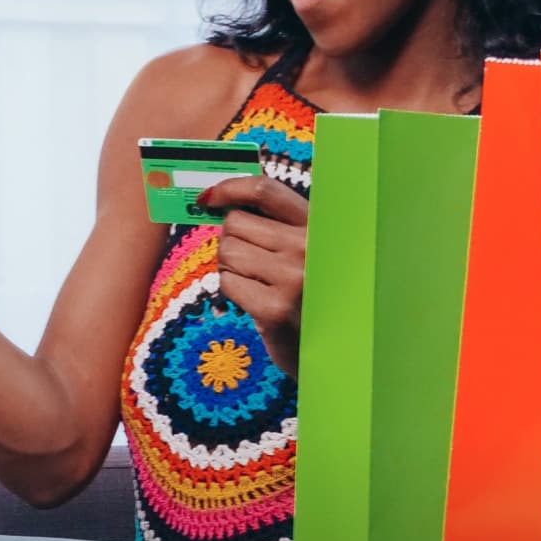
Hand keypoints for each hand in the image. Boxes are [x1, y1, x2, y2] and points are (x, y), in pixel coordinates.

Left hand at [203, 176, 308, 377]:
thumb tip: (216, 202)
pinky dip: (233, 291)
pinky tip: (256, 301)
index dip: (228, 189)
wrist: (331, 351)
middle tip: (248, 263)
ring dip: (230, 267)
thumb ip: (275, 225)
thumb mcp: (305, 251)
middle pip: (235, 223)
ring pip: (227, 252)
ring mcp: (293, 278)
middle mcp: (309, 246)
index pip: (264, 190)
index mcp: (317, 225)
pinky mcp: (275, 309)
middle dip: (230, 241)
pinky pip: (227, 282)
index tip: (208, 198)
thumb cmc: (309, 295)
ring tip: (255, 282)